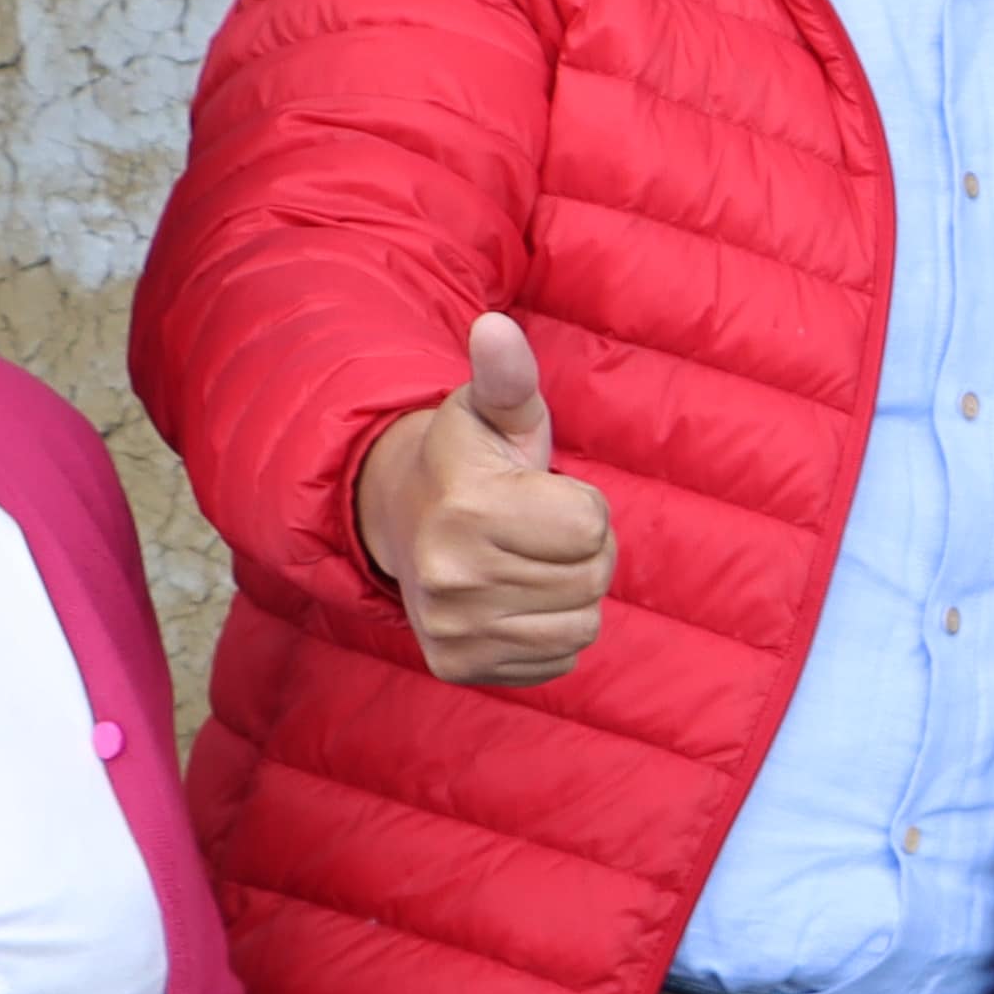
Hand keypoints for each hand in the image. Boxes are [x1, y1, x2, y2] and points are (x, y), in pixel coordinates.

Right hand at [354, 312, 611, 685]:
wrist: (400, 519)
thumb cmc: (469, 459)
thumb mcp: (494, 410)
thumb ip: (507, 373)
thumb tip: (495, 326)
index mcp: (467, 509)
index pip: (591, 524)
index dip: (581, 504)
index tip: (541, 493)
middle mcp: (451, 576)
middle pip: (594, 576)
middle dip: (583, 549)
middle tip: (536, 531)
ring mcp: (452, 629)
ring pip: (583, 623)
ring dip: (572, 592)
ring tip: (528, 562)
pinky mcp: (458, 667)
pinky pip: (560, 660)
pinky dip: (552, 632)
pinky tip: (515, 600)